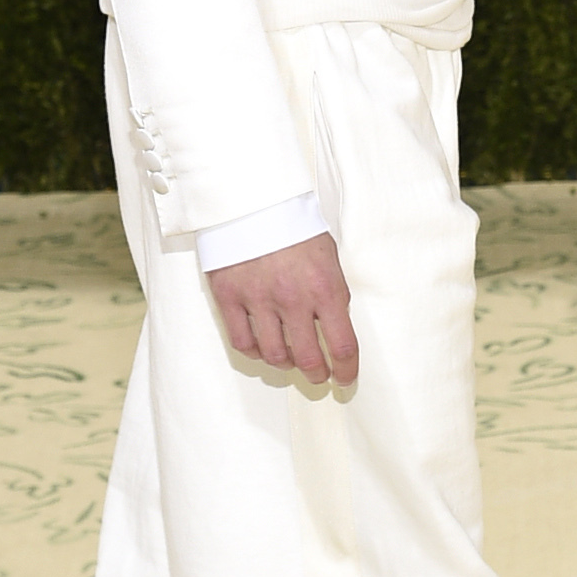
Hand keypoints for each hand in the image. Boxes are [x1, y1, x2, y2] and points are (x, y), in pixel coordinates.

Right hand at [208, 233, 358, 383]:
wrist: (253, 198)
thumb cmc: (294, 225)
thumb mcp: (328, 257)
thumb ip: (332, 293)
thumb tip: (335, 328)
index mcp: (325, 287)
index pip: (342, 345)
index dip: (347, 370)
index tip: (346, 378)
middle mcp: (293, 299)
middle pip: (309, 358)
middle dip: (318, 374)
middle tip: (320, 375)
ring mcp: (259, 300)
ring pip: (275, 355)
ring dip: (287, 365)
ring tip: (291, 360)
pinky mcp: (230, 297)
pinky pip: (242, 342)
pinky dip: (255, 352)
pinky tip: (263, 347)